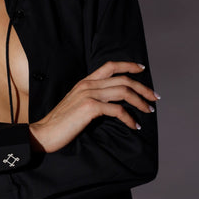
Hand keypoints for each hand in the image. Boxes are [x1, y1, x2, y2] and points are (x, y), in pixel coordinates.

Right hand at [29, 61, 158, 153]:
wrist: (44, 133)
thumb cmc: (61, 123)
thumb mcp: (76, 104)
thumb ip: (92, 98)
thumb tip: (111, 103)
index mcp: (85, 82)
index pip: (110, 66)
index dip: (128, 65)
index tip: (142, 69)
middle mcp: (88, 85)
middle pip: (123, 80)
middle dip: (142, 88)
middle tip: (154, 98)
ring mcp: (89, 95)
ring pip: (124, 92)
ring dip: (140, 101)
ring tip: (148, 111)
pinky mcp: (90, 108)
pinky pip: (118, 110)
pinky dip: (130, 118)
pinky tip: (135, 125)